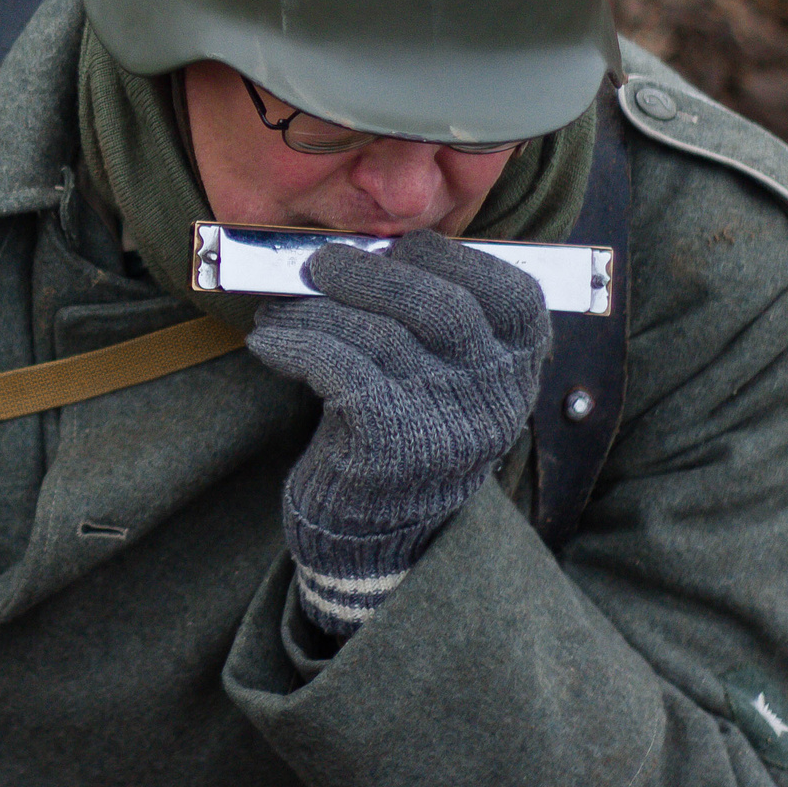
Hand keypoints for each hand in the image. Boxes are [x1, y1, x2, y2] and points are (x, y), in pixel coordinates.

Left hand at [246, 229, 550, 636]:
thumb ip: (434, 321)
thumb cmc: (406, 437)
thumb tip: (371, 247)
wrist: (375, 539)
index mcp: (518, 372)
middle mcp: (495, 398)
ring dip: (317, 310)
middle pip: (443, 307)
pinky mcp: (390, 445)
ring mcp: (446, 424)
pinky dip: (294, 344)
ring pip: (381, 335)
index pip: (512, 294)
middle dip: (373, 274)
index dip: (451, 259)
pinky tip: (269, 343)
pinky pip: (338, 368)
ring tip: (280, 310)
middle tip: (321, 264)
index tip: (401, 250)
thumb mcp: (446, 381)